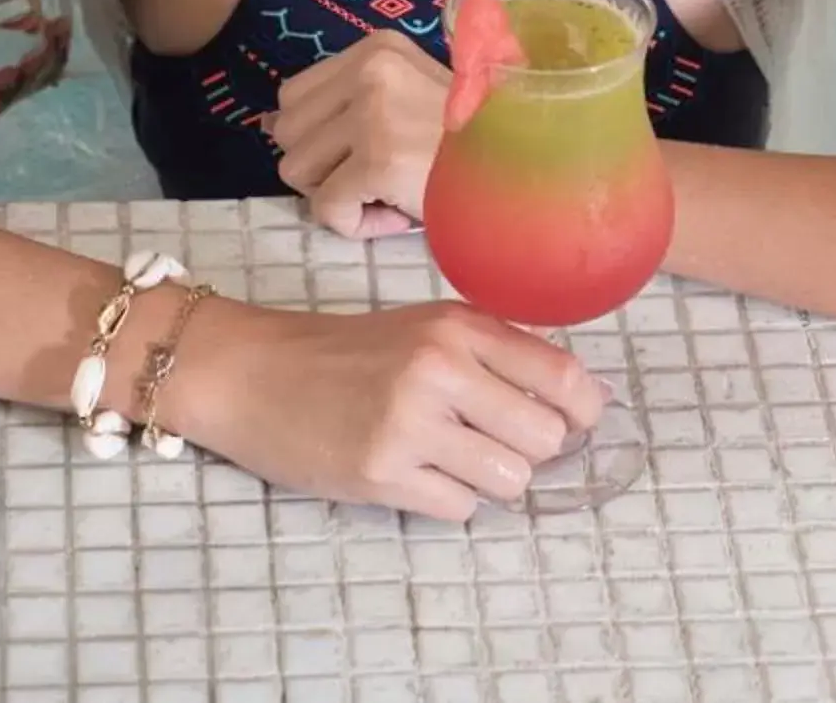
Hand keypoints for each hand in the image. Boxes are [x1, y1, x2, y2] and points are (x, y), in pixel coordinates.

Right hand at [174, 297, 600, 520]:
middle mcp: (440, 370)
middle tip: (496, 444)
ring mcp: (409, 424)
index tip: (576, 422)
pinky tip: (416, 477)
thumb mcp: (424, 327)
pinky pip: (459, 508)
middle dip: (531, 451)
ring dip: (491, 480)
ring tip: (453, 462)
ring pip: (509, 480)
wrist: (250, 373)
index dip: (585, 410)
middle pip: (545, 438)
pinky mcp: (380, 474)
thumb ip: (493, 349)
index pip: (563, 376)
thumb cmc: (343, 351)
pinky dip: (448, 500)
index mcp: (458, 327)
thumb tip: (573, 390)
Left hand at [270, 29, 448, 238]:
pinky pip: (325, 208)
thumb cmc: (468, 145)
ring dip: (337, 194)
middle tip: (378, 175)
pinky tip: (398, 211)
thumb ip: (345, 105)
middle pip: (286, 131)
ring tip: (388, 190)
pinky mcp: (377, 159)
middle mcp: (370, 69)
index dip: (322, 136)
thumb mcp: (406, 100)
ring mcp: (373, 113)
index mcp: (378, 48)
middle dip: (324, 166)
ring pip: (295, 171)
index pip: (293, 96)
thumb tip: (266, 125)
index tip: (370, 149)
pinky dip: (355, 224)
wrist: (524, 173)